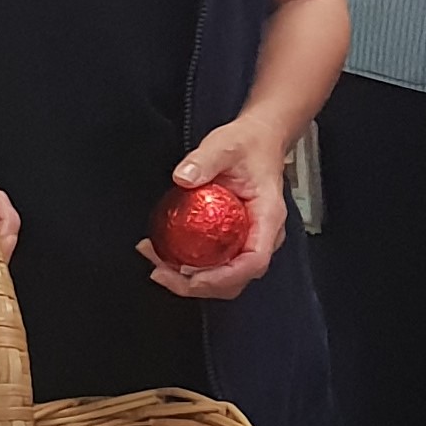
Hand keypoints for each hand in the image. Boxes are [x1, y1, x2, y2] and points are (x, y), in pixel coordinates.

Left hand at [137, 122, 287, 301]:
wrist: (259, 141)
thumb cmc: (249, 145)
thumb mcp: (225, 145)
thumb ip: (204, 160)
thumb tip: (183, 178)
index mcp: (268, 217)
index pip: (254, 261)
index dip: (223, 277)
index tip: (191, 275)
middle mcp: (262, 236)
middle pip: (235, 279)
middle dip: (197, 285)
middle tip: (161, 272)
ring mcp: (248, 241)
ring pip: (224, 279)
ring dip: (189, 280)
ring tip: (158, 265)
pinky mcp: (233, 241)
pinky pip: (215, 265)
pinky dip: (190, 269)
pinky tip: (166, 257)